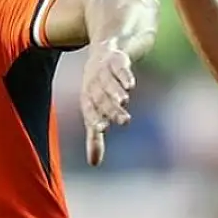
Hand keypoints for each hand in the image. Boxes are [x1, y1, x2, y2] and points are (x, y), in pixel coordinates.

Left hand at [80, 41, 135, 166]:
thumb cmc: (96, 92)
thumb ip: (94, 138)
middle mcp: (93, 85)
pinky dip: (124, 76)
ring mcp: (104, 71)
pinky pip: (119, 68)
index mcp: (87, 99)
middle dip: (112, 109)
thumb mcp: (94, 112)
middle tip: (125, 121)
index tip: (102, 128)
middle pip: (102, 98)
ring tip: (124, 101)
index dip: (95, 118)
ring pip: (109, 82)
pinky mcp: (116, 60)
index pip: (90, 110)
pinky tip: (130, 85)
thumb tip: (94, 163)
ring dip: (115, 91)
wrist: (101, 54)